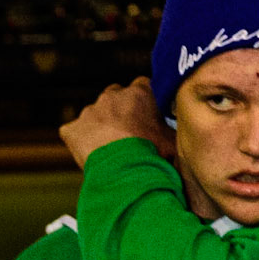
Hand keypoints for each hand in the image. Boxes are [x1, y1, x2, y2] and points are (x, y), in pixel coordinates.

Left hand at [59, 76, 173, 169]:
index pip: (143, 88)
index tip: (146, 118)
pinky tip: (88, 155)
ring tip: (109, 149)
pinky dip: (78, 141)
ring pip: (94, 115)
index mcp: (140, 92)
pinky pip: (72, 132)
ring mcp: (89, 111)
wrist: (123, 171)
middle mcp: (112, 95)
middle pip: (115, 97)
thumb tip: (186, 132)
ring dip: (99, 126)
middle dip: (119, 112)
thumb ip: (176, 129)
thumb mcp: (174, 140)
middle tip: (127, 134)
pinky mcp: (71, 129)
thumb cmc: (153, 155)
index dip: (144, 104)